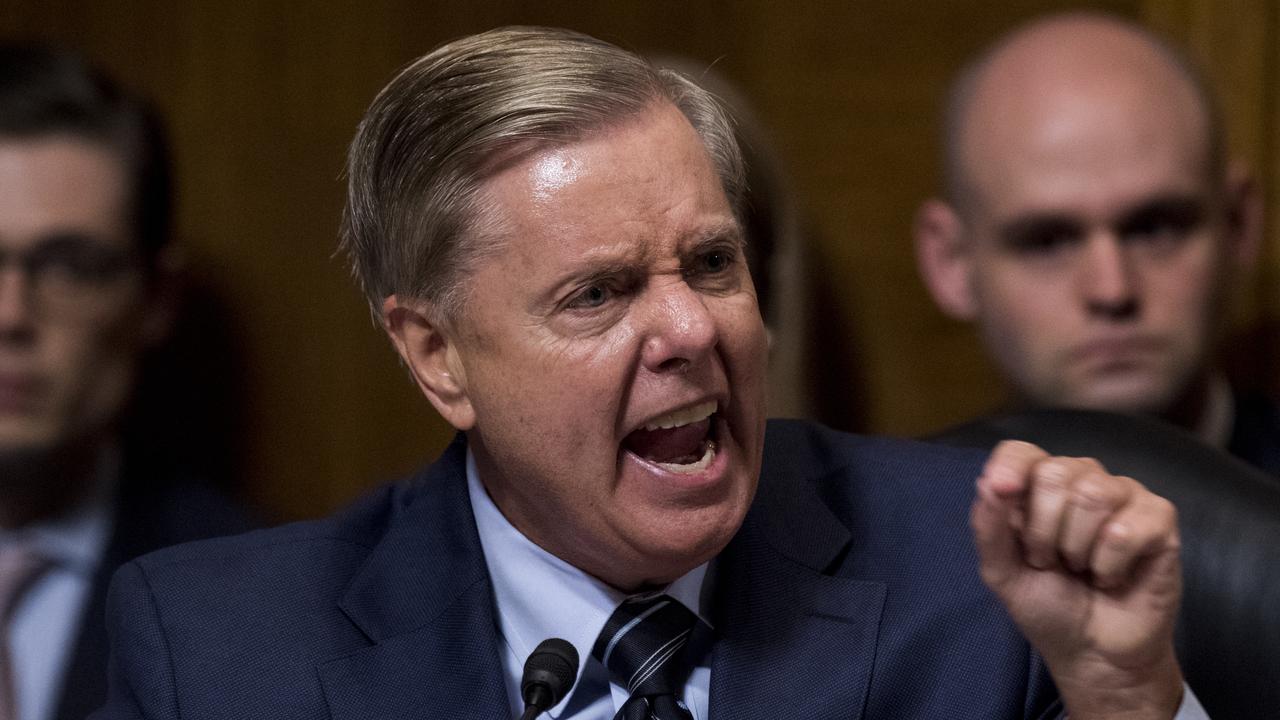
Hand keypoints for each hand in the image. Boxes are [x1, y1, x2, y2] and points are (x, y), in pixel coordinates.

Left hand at [970, 441, 1183, 719]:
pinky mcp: (1160, 519)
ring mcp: (1124, 495)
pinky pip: (1125, 528)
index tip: (1003, 492)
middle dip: (1042, 530)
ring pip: (1092, 494)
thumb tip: (989, 481)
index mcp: (1039, 486)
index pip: (1021, 451)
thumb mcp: (1002, 571)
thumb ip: (989, 526)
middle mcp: (1082, 479)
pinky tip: (1111, 575)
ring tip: (1081, 568)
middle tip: (1050, 561)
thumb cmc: (1048, 605)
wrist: (1092, 651)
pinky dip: (1109, 564)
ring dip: (1076, 548)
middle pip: (1054, 472)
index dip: (1010, 467)